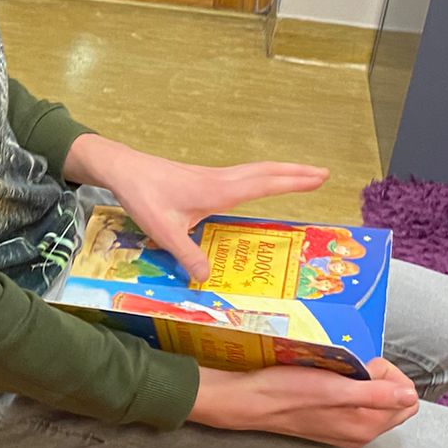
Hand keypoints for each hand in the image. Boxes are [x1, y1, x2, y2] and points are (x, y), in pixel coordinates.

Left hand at [63, 133, 327, 281]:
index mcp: (218, 191)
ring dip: (280, 172)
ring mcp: (212, 177)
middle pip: (266, 172)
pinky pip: (242, 176)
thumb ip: (186, 254)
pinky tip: (260, 185)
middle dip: (296, 173)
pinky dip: (261, 177)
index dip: (293, 182)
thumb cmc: (144, 196)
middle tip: (324, 174)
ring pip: (254, 171)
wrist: (123, 169)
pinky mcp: (203, 179)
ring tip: (302, 176)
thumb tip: (207, 278)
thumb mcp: (164, 231)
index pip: (264, 183)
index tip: (320, 178)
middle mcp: (221, 180)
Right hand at [190, 357, 418, 445]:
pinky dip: (347, 388)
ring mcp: (345, 431)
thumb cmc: (288, 390)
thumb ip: (377, 394)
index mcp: (367, 426)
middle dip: (378, 378)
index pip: (407, 398)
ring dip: (361, 381)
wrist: (249, 402)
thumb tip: (411, 396)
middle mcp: (360, 433)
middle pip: (393, 400)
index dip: (389, 375)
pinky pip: (355, 403)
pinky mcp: (330, 424)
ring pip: (374, 400)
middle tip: (347, 368)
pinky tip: (326, 380)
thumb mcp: (335, 388)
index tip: (362, 365)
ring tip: (334, 372)